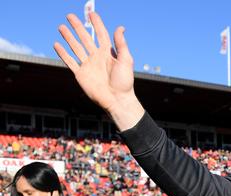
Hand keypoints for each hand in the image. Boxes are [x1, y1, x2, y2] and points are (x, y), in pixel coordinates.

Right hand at [54, 12, 143, 129]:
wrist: (117, 100)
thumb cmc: (125, 82)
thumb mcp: (126, 60)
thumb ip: (121, 44)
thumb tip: (120, 27)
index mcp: (108, 53)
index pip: (101, 34)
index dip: (96, 24)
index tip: (91, 13)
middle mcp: (97, 57)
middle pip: (85, 38)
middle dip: (78, 27)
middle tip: (70, 16)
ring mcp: (88, 65)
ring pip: (76, 47)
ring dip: (68, 37)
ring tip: (61, 27)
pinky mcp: (81, 74)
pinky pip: (70, 61)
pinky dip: (63, 53)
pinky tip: (57, 45)